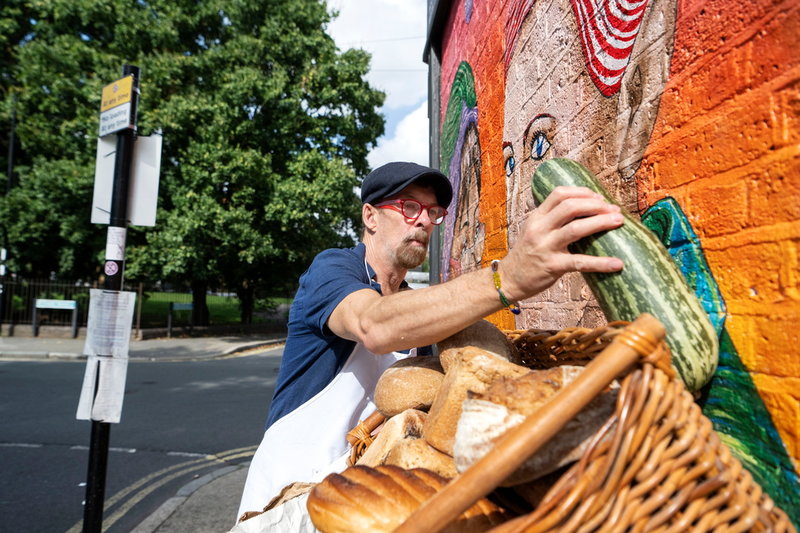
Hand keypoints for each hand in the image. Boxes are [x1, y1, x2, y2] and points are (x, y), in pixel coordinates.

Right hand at [500, 186, 623, 299]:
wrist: (509, 280)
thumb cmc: (527, 255)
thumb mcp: (534, 231)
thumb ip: (552, 220)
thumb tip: (585, 211)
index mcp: (536, 217)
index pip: (559, 194)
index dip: (583, 192)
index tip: (600, 198)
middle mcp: (539, 229)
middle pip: (570, 207)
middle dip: (596, 205)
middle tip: (614, 210)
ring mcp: (545, 247)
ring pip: (576, 229)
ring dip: (601, 222)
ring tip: (619, 222)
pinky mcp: (552, 266)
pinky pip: (580, 262)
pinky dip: (601, 263)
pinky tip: (617, 264)